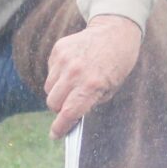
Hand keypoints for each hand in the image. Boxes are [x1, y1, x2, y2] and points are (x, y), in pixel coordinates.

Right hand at [45, 14, 141, 136]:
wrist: (115, 32)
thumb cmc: (117, 64)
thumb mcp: (111, 88)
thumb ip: (90, 102)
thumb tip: (71, 116)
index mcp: (92, 85)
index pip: (68, 113)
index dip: (60, 127)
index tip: (55, 134)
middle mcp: (75, 72)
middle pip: (53, 103)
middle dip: (60, 109)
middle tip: (70, 105)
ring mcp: (64, 59)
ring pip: (49, 89)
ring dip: (58, 92)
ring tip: (74, 84)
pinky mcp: (58, 50)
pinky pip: (50, 72)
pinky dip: (58, 76)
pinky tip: (73, 69)